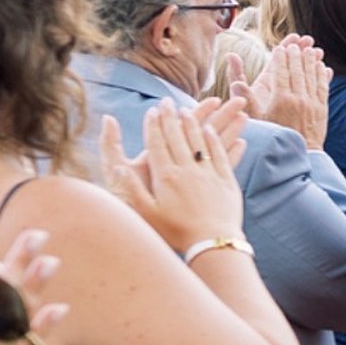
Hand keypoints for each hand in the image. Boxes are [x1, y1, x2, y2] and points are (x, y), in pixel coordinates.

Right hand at [101, 103, 245, 250]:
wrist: (213, 242)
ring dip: (193, 123)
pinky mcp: (227, 180)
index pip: (157, 143)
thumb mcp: (146, 212)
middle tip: (168, 102)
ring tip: (187, 109)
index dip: (154, 125)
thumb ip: (131, 188)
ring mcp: (209, 173)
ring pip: (199, 141)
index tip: (152, 110)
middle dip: (171, 117)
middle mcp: (187, 170)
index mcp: (166, 175)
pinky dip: (215, 139)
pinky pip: (220, 153)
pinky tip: (212, 131)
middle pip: (178, 136)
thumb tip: (118, 168)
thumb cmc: (175, 232)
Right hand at [245, 36, 331, 146]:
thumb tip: (235, 80)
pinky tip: (323, 67)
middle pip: (298, 71)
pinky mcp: (322, 109)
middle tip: (296, 44)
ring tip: (311, 49)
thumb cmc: (271, 136)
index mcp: (281, 99)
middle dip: (297, 55)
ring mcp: (313, 103)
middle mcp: (298, 99)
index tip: (280, 48)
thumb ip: (244, 96)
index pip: (281, 72)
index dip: (281, 58)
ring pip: (312, 77)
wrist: (297, 155)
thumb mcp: (253, 118)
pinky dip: (322, 75)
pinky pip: (323, 87)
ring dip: (311, 61)